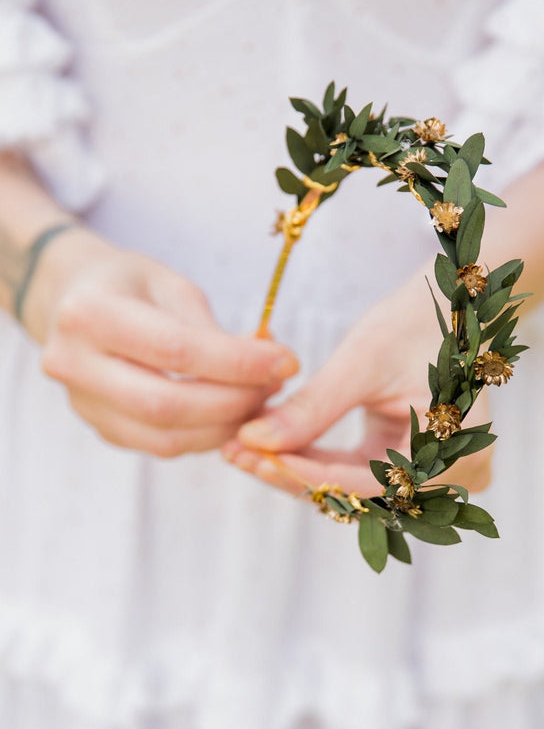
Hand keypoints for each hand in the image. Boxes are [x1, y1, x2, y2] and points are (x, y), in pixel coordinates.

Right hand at [26, 228, 298, 456]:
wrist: (70, 299)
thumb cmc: (128, 283)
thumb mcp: (169, 283)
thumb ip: (210, 328)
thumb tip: (267, 367)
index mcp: (90, 313)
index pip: (176, 350)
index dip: (239, 362)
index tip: (287, 361)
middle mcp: (74, 364)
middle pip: (167, 405)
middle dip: (235, 402)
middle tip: (276, 385)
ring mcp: (82, 403)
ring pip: (165, 437)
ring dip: (225, 426)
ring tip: (261, 400)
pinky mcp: (99, 427)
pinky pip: (160, 445)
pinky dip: (206, 436)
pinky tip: (233, 414)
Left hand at [223, 269, 493, 496]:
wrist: (450, 307)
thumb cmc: (415, 324)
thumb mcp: (362, 362)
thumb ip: (312, 407)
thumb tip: (253, 441)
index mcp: (456, 455)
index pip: (368, 483)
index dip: (305, 473)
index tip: (252, 455)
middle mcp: (452, 478)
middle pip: (358, 494)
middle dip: (295, 473)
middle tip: (237, 452)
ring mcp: (434, 475)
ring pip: (353, 489)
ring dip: (301, 470)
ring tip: (245, 448)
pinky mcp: (412, 464)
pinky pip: (359, 475)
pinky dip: (318, 461)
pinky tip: (273, 446)